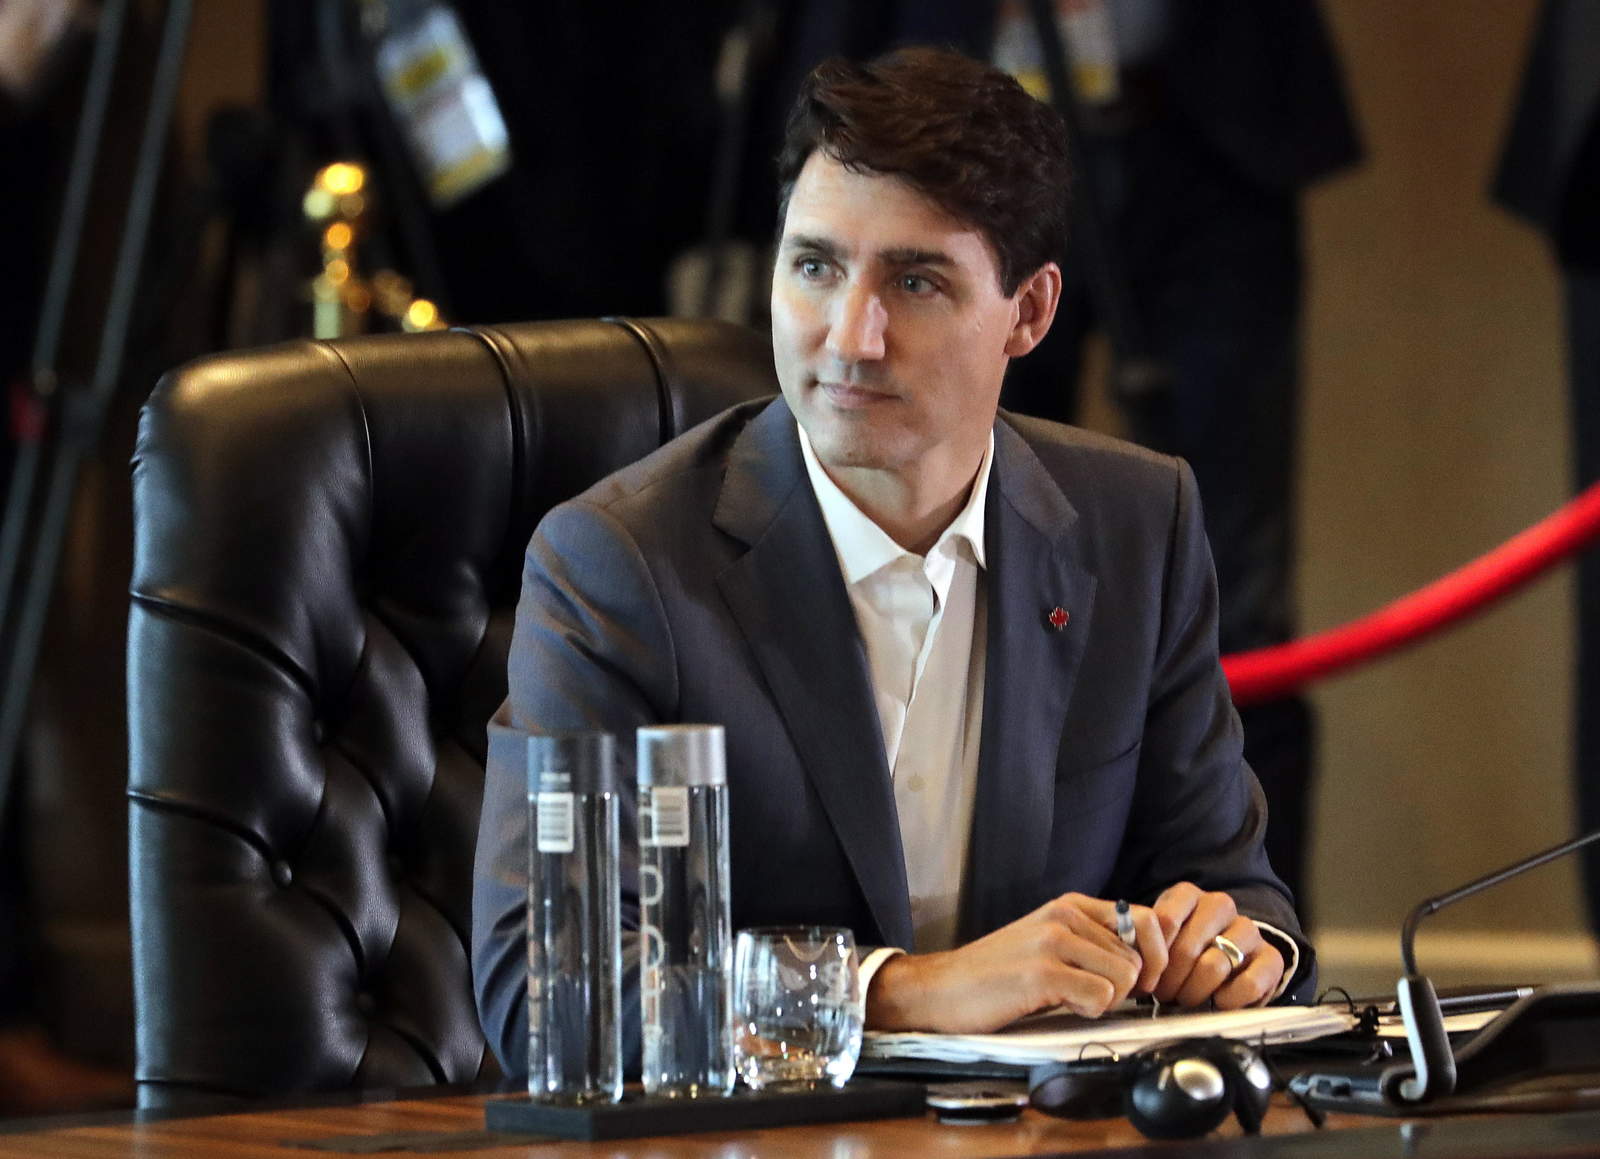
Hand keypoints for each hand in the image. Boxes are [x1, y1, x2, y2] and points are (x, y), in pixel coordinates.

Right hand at [864, 893, 1167, 1032]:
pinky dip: (1089, 1012)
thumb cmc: (997, 974)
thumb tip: (1144, 964)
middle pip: (1138, 958)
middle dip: (1123, 987)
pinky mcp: (1042, 973)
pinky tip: (1060, 1007)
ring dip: (1105, 1001)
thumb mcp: (1049, 943)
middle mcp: (1064, 915)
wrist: (942, 989)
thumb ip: (1091, 943)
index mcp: (1070, 905)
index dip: (1153, 959)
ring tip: (1069, 1000)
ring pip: (1125, 978)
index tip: (1137, 983)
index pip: (1146, 921)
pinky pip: (1101, 998)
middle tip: (1087, 996)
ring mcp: (1053, 942)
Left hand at [1150, 882, 1282, 1008]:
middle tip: (1164, 995)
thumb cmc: (1185, 951)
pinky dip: (1228, 999)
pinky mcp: (1271, 958)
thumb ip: (1146, 944)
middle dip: (1171, 980)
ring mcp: (1248, 930)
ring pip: (1214, 966)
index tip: (1147, 977)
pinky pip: (1249, 984)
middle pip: (1188, 948)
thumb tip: (1131, 963)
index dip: (1153, 957)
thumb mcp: (1161, 940)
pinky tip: (1218, 1001)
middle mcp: (1220, 906)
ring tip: (1186, 999)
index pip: (1165, 921)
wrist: (1230, 960)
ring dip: (1195, 992)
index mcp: (1189, 896)